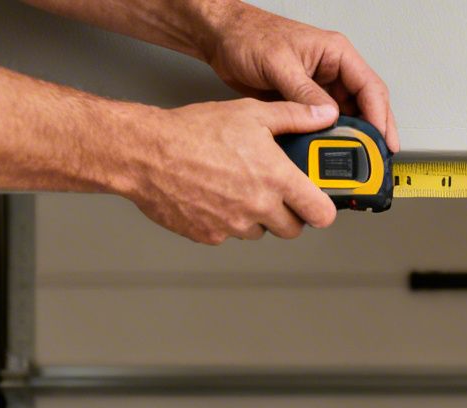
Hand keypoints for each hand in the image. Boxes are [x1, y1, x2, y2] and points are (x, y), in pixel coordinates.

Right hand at [120, 99, 339, 243]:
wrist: (144, 152)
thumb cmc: (192, 132)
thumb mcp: (250, 113)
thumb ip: (293, 116)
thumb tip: (323, 115)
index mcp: (276, 179)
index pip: (321, 214)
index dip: (321, 209)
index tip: (317, 203)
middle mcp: (258, 206)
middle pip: (292, 229)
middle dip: (288, 214)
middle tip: (274, 192)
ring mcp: (233, 225)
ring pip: (260, 232)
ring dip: (256, 218)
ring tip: (238, 188)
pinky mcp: (210, 235)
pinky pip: (229, 235)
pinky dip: (226, 221)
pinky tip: (214, 196)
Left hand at [194, 3, 397, 150]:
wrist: (220, 38)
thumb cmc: (248, 35)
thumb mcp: (279, 64)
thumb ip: (305, 93)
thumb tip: (328, 117)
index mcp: (336, 54)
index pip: (370, 88)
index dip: (381, 117)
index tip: (383, 142)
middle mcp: (333, 71)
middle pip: (366, 106)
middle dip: (373, 133)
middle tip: (376, 160)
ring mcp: (320, 88)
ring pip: (347, 118)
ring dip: (351, 139)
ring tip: (355, 161)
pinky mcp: (305, 102)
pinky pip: (324, 124)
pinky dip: (328, 139)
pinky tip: (328, 153)